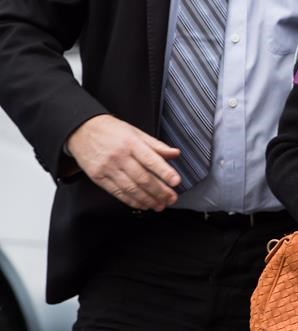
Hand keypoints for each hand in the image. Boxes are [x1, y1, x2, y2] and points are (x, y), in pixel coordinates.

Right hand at [66, 114, 180, 209]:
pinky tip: (142, 205)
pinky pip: (117, 193)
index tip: (176, 181)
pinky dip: (131, 201)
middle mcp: (120, 157)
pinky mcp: (98, 178)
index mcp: (131, 143)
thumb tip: (175, 153)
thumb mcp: (136, 132)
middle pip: (142, 178)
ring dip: (147, 199)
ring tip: (159, 205)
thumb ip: (156, 145)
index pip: (151, 160)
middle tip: (171, 198)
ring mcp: (108, 168)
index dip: (165, 172)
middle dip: (159, 191)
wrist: (82, 130)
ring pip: (130, 188)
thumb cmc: (111, 130)